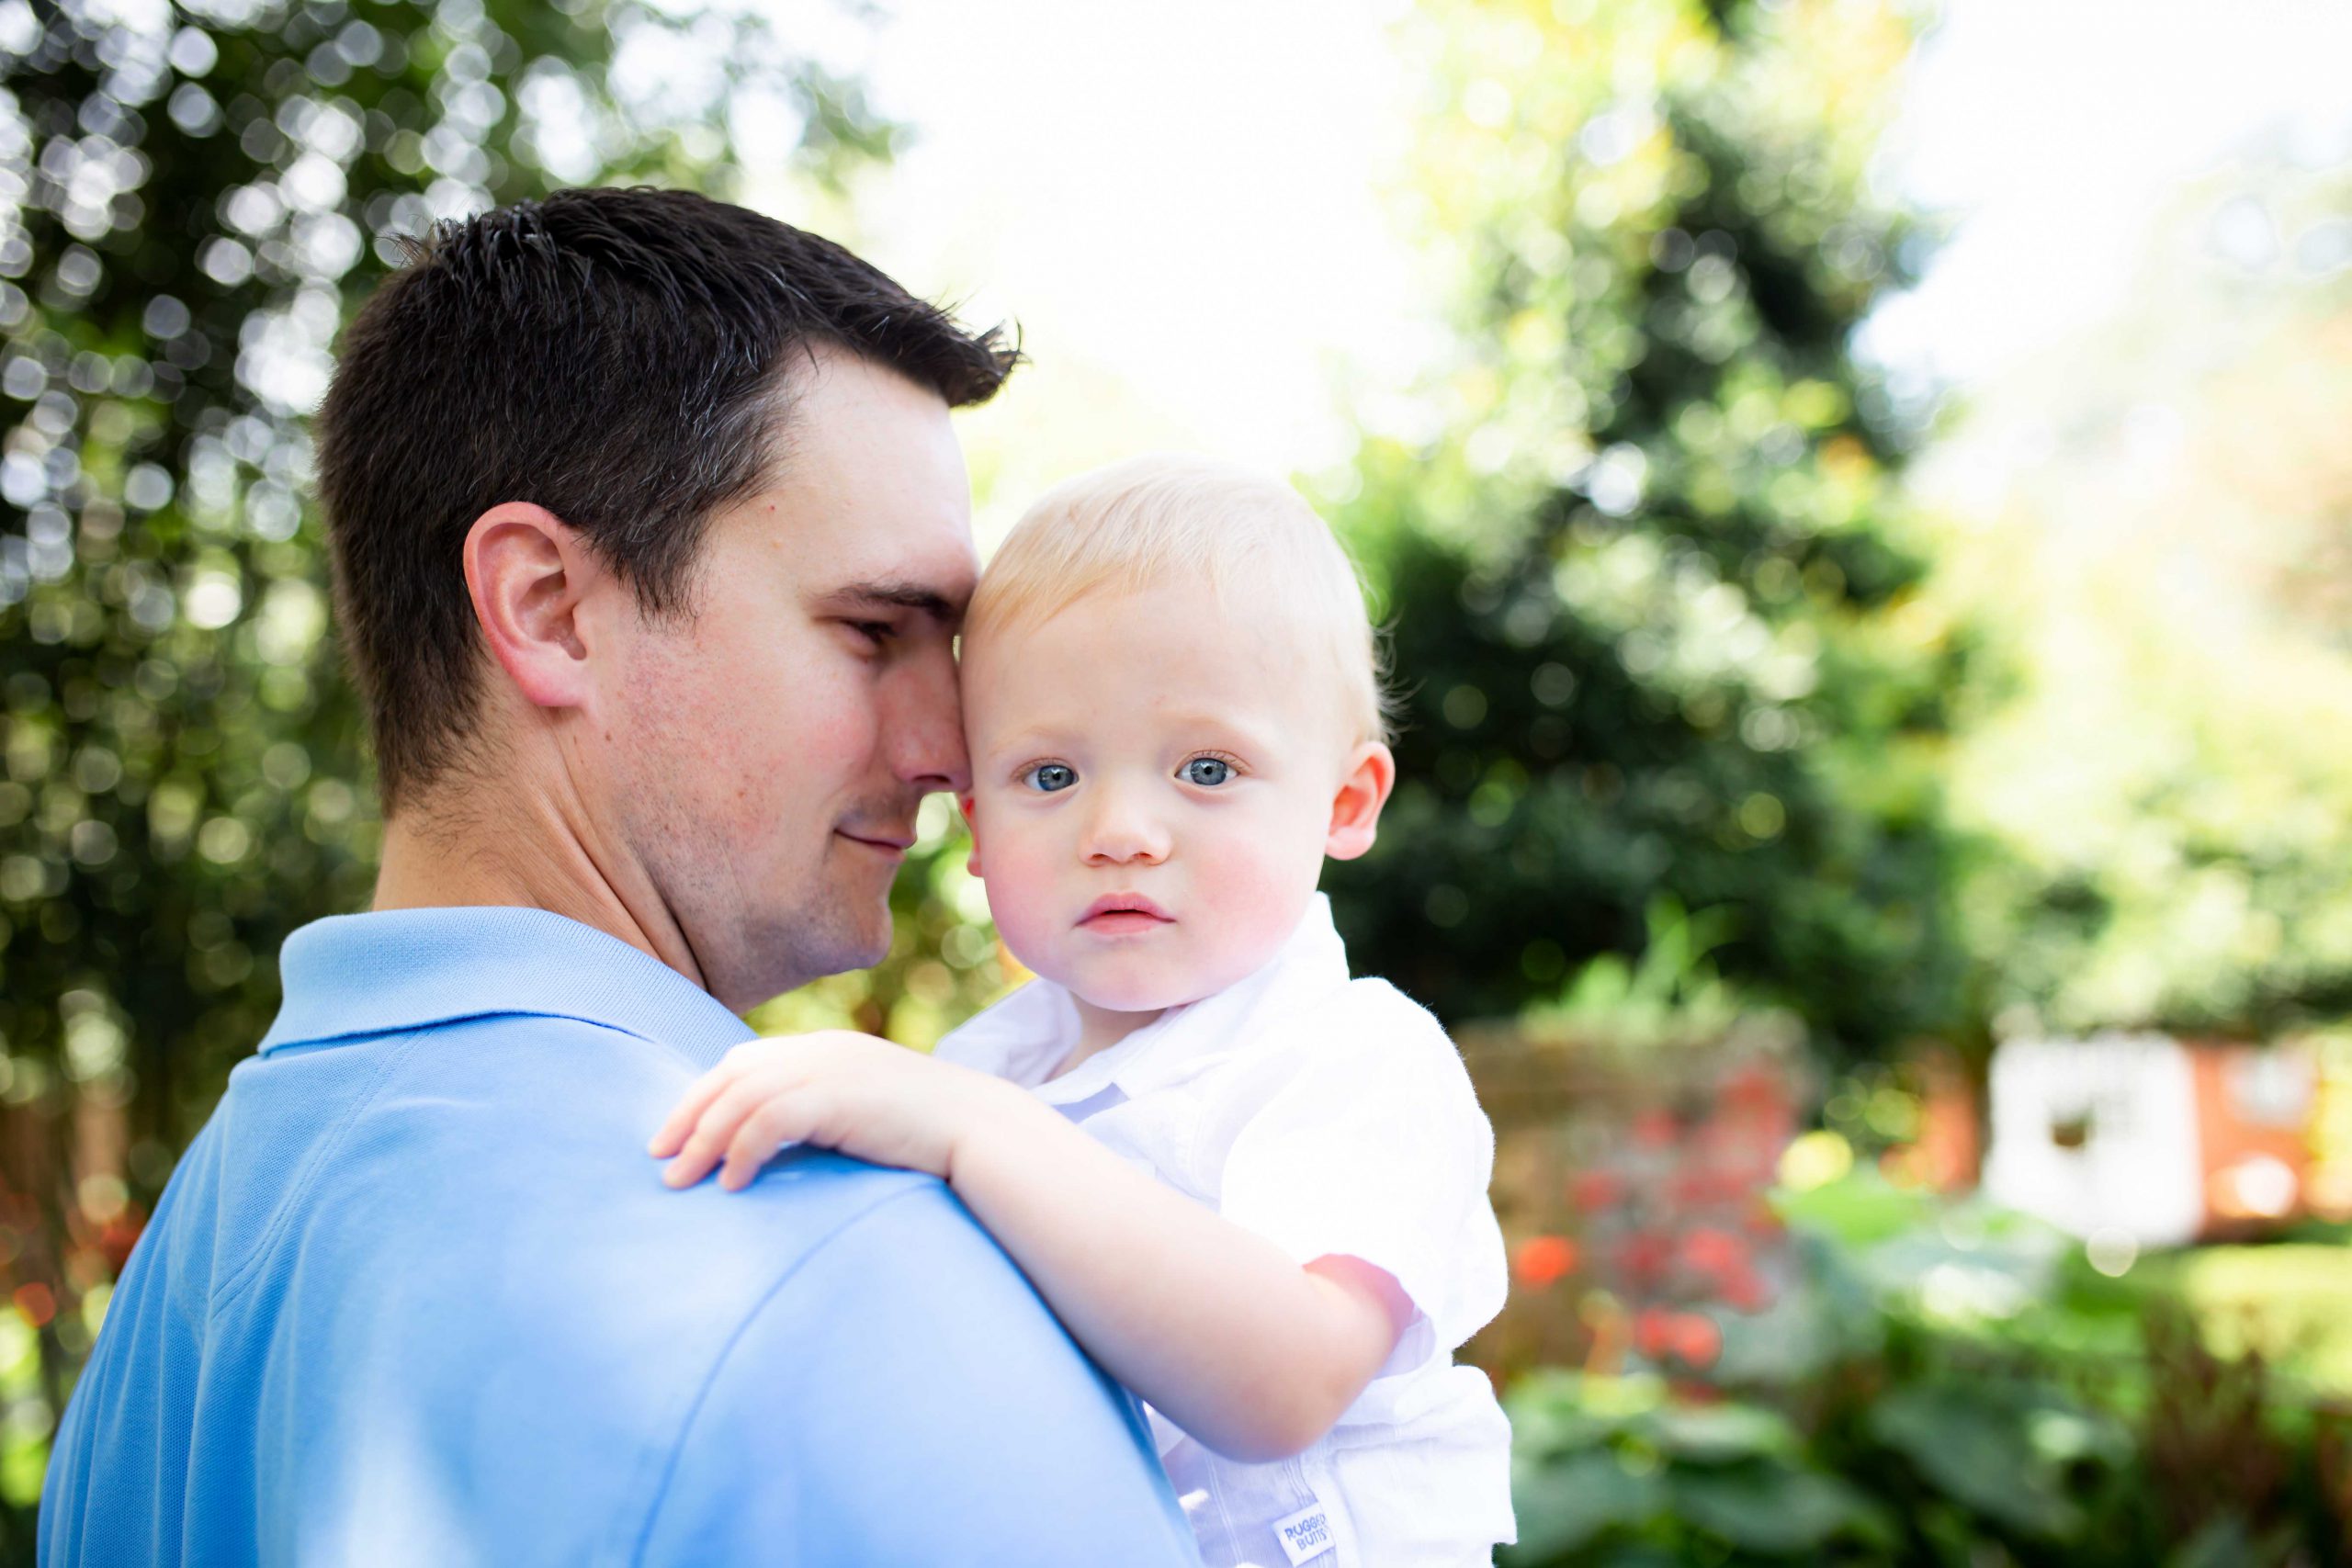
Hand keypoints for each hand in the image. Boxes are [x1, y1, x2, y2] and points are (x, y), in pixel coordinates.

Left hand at [647, 1031, 1016, 1190]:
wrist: (981, 1130)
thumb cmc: (930, 1135)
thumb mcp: (868, 1114)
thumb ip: (827, 1117)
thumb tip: (786, 1152)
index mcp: (827, 1049)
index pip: (745, 1061)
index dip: (704, 1095)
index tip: (675, 1133)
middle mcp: (822, 1051)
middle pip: (731, 1074)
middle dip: (688, 1114)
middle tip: (657, 1156)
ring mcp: (831, 1069)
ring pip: (741, 1098)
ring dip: (703, 1141)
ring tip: (680, 1180)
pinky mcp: (838, 1097)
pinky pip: (769, 1121)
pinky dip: (741, 1151)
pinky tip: (731, 1184)